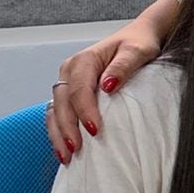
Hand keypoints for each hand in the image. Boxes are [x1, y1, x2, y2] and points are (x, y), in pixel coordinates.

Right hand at [46, 18, 163, 160]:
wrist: (138, 36)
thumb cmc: (139, 43)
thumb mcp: (138, 50)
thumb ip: (124, 65)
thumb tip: (108, 85)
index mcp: (84, 60)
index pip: (79, 89)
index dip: (84, 111)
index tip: (94, 130)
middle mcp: (70, 70)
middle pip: (61, 103)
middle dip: (67, 128)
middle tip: (76, 150)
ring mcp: (67, 81)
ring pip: (54, 110)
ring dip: (58, 133)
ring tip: (67, 156)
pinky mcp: (70, 92)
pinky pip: (58, 113)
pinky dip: (59, 131)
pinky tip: (65, 148)